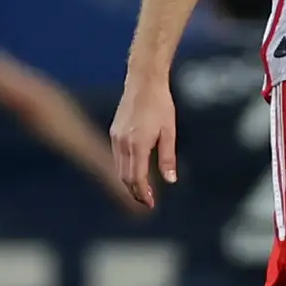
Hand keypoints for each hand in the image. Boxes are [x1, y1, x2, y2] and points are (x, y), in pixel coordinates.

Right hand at [107, 71, 176, 211]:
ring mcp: (116, 137)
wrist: (144, 81)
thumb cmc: (160, 104)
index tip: (151, 204)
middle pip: (125, 177)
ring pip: (119, 168)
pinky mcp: (114, 132)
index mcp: (138, 144)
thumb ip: (168, 157)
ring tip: (141, 190)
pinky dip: (124, 169)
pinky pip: (117, 157)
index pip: (137, 178)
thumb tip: (171, 180)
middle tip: (147, 201)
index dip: (144, 194)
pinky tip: (134, 171)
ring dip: (129, 182)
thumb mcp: (169, 131)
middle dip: (135, 192)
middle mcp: (123, 143)